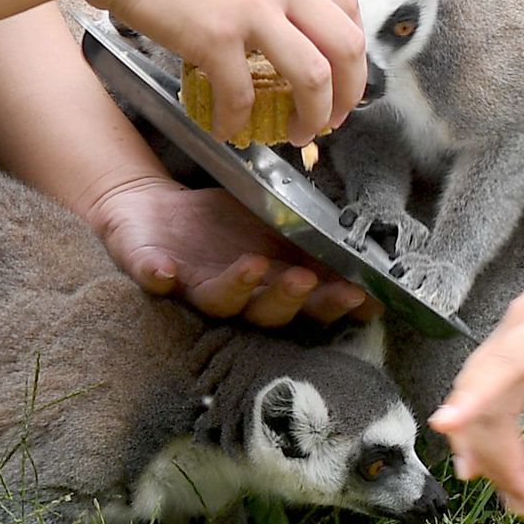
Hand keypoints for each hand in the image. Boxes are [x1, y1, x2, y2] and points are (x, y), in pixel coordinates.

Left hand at [86, 174, 365, 327]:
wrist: (155, 210)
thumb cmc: (220, 226)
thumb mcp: (271, 231)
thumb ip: (311, 246)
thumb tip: (372, 253)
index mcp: (268, 290)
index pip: (307, 307)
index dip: (334, 307)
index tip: (364, 297)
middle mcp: (234, 300)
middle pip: (264, 313)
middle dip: (288, 298)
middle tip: (309, 280)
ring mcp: (192, 288)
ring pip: (218, 300)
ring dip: (236, 288)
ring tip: (254, 265)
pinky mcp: (151, 270)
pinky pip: (153, 277)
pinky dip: (157, 275)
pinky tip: (164, 270)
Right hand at [90, 0, 366, 144]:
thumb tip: (274, 1)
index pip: (347, 4)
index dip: (352, 49)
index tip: (343, 74)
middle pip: (346, 45)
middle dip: (350, 92)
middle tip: (334, 118)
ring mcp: (252, 8)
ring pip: (313, 76)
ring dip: (312, 116)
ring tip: (296, 134)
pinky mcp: (214, 37)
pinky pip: (241, 94)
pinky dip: (237, 120)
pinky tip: (224, 128)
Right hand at [428, 215, 523, 520]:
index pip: (502, 365)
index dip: (472, 398)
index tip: (443, 427)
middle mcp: (519, 322)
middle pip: (485, 394)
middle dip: (497, 456)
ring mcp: (515, 323)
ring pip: (482, 390)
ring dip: (492, 445)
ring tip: (515, 497)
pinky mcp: (520, 328)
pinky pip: (492, 379)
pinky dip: (491, 419)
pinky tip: (492, 454)